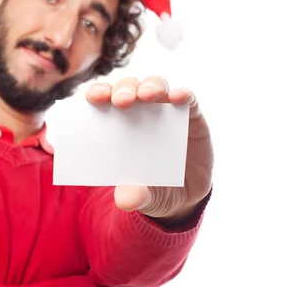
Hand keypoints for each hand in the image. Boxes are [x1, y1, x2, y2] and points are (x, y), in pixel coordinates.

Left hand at [85, 76, 213, 222]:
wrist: (186, 198)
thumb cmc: (153, 189)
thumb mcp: (144, 197)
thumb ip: (135, 195)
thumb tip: (125, 200)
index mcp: (118, 124)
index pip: (104, 100)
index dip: (99, 93)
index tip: (93, 98)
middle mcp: (141, 111)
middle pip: (130, 88)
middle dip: (124, 89)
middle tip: (121, 101)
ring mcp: (167, 111)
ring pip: (157, 86)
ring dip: (151, 86)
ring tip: (147, 95)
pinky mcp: (192, 115)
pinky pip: (188, 99)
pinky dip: (183, 94)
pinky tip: (179, 97)